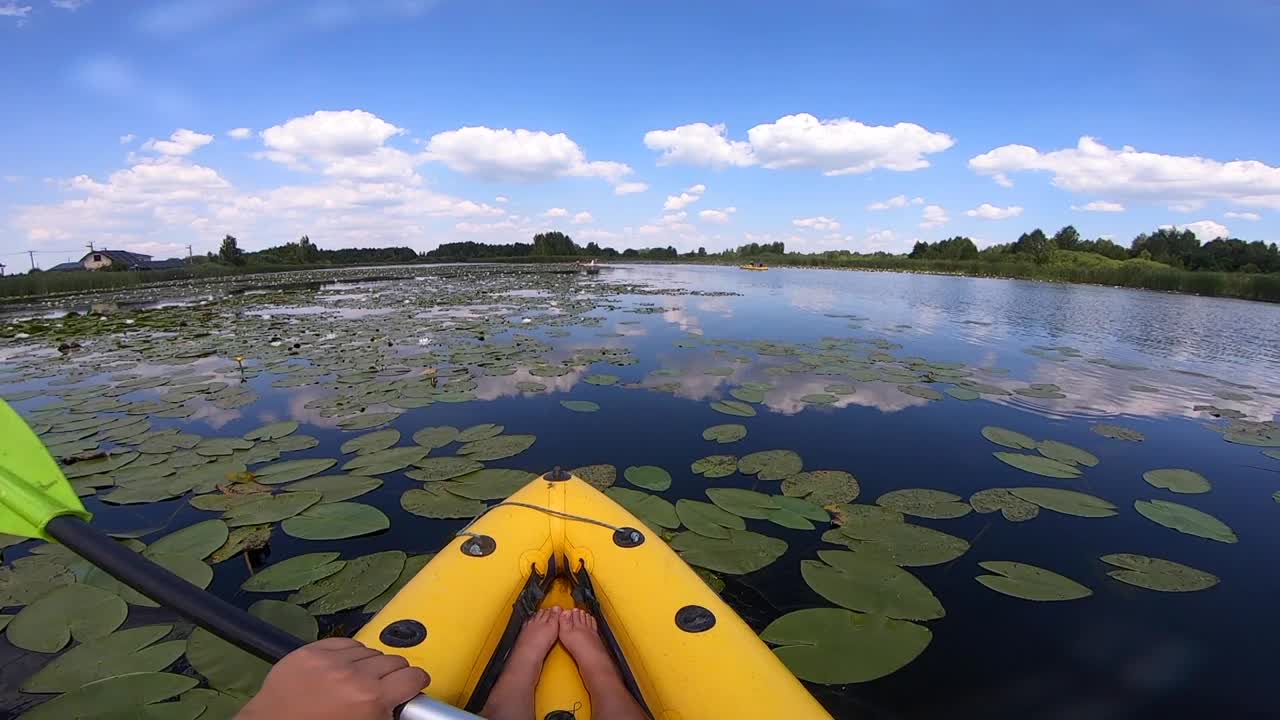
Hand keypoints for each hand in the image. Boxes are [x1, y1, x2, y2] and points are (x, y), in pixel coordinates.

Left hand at [236, 638, 429, 719]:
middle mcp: (354, 675)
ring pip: (369, 650)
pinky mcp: (309, 652)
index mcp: (372, 700)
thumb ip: (385, 713)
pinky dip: (347, 654)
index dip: (416, 682)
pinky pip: (343, 642)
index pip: (413, 676)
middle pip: (393, 660)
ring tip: (357, 679)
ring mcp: (329, 660)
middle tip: (383, 687)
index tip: (412, 686)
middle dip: (393, 674)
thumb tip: (399, 703)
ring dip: (369, 664)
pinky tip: (341, 668)